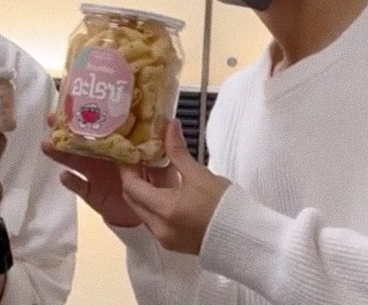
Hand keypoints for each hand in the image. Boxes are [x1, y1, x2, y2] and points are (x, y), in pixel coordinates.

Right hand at [42, 116, 171, 227]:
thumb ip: (164, 143)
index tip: (77, 101)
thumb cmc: (156, 178)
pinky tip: (64, 175)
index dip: (89, 115)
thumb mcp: (162, 158)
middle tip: (52, 118)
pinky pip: (80, 187)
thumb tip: (172, 122)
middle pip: (83, 141)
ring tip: (49, 144)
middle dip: (67, 129)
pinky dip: (72, 182)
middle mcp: (104, 156)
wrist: (151, 209)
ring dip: (62, 153)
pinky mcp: (93, 193)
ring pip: (76, 161)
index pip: (102, 127)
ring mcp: (96, 174)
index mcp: (119, 144)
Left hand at [118, 120, 229, 254]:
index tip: (130, 152)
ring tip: (153, 169)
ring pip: (143, 211)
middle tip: (139, 158)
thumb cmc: (222, 204)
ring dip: (144, 191)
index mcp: (164, 209)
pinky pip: (154, 220)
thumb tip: (169, 126)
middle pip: (134, 201)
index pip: (132, 187)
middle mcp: (158, 228)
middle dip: (133, 179)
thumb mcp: (199, 174)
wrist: (240, 234)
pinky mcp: (172, 242)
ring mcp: (164, 238)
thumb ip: (179, 152)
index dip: (127, 168)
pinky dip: (154, 203)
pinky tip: (166, 188)